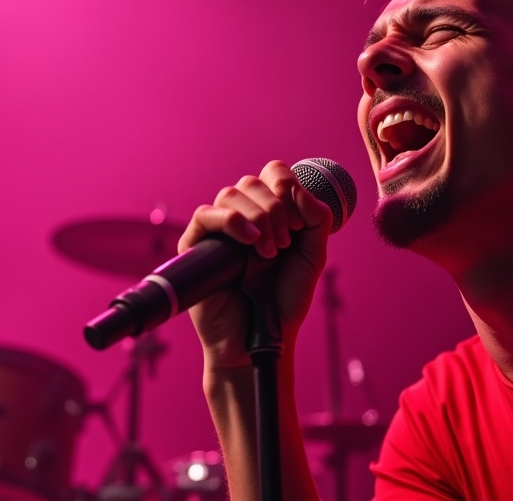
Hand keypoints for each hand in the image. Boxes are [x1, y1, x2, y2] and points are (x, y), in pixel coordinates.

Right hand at [179, 160, 333, 370]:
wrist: (262, 338)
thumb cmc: (284, 299)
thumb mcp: (313, 256)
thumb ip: (316, 219)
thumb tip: (298, 187)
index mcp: (271, 214)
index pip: (273, 174)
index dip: (287, 186)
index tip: (299, 223)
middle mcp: (243, 218)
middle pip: (252, 182)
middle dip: (276, 208)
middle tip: (285, 243)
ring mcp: (219, 231)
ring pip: (231, 194)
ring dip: (258, 218)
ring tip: (269, 252)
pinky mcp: (196, 247)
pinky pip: (205, 215)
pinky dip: (232, 221)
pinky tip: (250, 242)